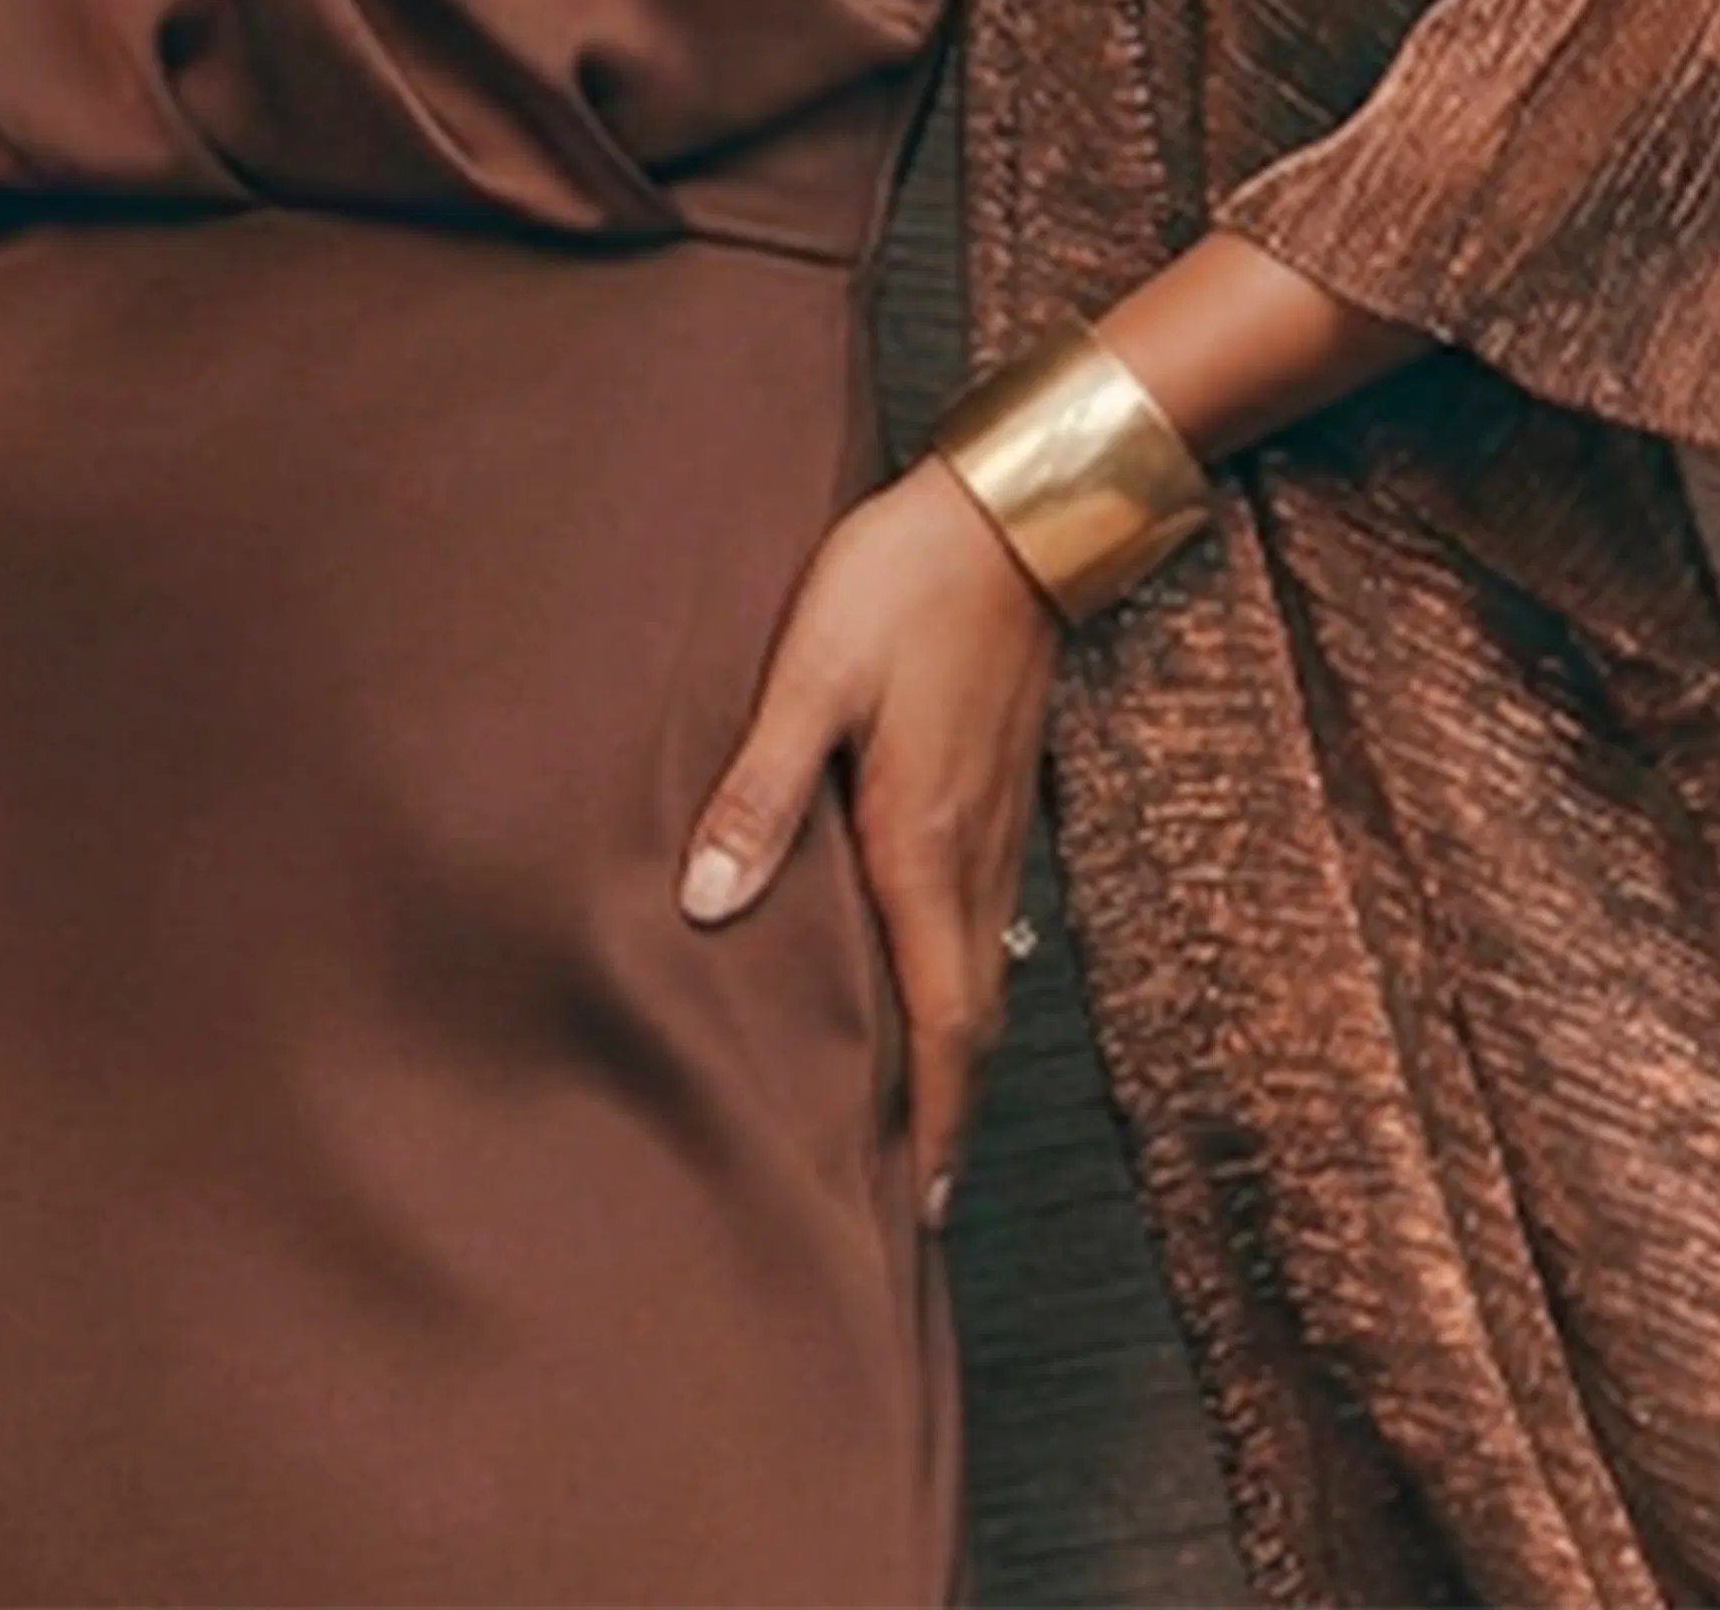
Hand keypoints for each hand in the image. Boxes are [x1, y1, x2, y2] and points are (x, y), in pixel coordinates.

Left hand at [674, 452, 1061, 1226]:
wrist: (1011, 514)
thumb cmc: (901, 585)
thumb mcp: (810, 675)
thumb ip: (759, 789)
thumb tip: (708, 905)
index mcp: (922, 843)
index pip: (941, 1021)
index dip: (933, 1119)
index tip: (919, 1205)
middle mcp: (973, 854)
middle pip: (970, 1016)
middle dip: (945, 1110)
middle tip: (914, 1192)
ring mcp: (999, 823)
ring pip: (980, 968)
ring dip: (953, 1048)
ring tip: (914, 1111)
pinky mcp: (1002, 790)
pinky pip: (985, 917)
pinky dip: (961, 976)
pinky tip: (931, 974)